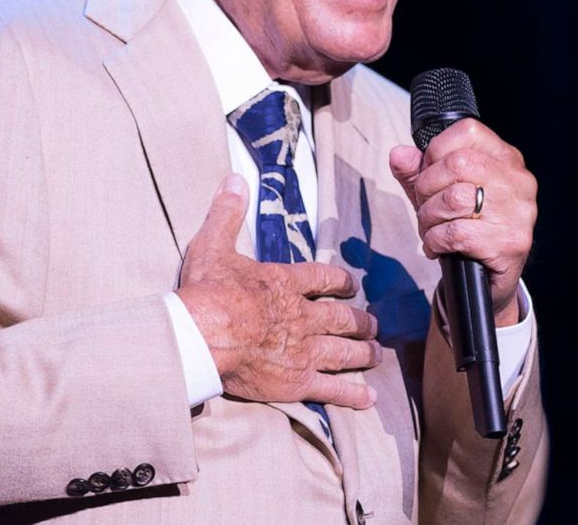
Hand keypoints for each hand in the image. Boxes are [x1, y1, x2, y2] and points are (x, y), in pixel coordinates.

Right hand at [175, 174, 382, 408]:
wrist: (201, 334)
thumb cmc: (207, 291)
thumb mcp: (213, 244)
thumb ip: (227, 213)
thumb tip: (235, 179)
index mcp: (285, 283)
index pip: (323, 279)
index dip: (339, 282)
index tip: (350, 285)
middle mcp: (303, 316)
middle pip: (342, 319)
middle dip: (360, 322)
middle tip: (372, 325)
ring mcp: (304, 350)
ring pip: (344, 352)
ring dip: (363, 353)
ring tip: (375, 354)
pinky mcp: (296, 381)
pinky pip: (332, 389)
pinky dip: (352, 394)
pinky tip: (367, 397)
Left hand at [389, 120, 536, 326]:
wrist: (487, 283)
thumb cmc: (467, 229)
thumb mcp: (438, 194)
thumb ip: (417, 172)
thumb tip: (399, 155)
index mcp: (506, 159)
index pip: (467, 131)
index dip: (436, 151)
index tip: (429, 174)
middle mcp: (518, 181)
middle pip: (456, 164)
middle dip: (426, 188)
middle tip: (425, 208)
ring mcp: (519, 212)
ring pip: (454, 199)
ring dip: (428, 219)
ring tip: (430, 230)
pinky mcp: (510, 243)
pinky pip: (456, 233)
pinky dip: (435, 241)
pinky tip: (438, 247)